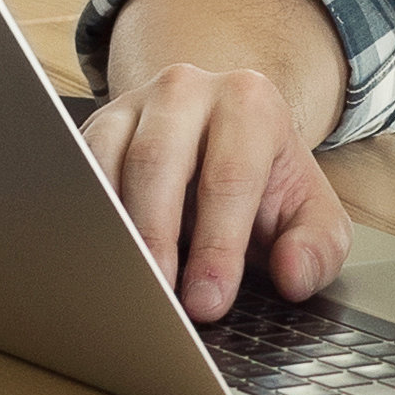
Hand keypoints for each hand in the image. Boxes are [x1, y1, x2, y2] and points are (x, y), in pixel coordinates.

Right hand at [78, 56, 350, 320]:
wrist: (229, 138)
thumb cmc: (268, 184)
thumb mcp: (311, 214)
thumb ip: (318, 247)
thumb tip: (293, 276)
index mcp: (249, 104)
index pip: (229, 177)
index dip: (218, 247)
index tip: (208, 302)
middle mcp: (187, 92)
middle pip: (158, 162)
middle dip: (156, 238)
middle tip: (159, 300)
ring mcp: (133, 105)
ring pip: (107, 162)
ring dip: (112, 229)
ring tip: (123, 285)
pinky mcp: (95, 129)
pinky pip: (76, 170)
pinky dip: (83, 218)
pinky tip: (94, 260)